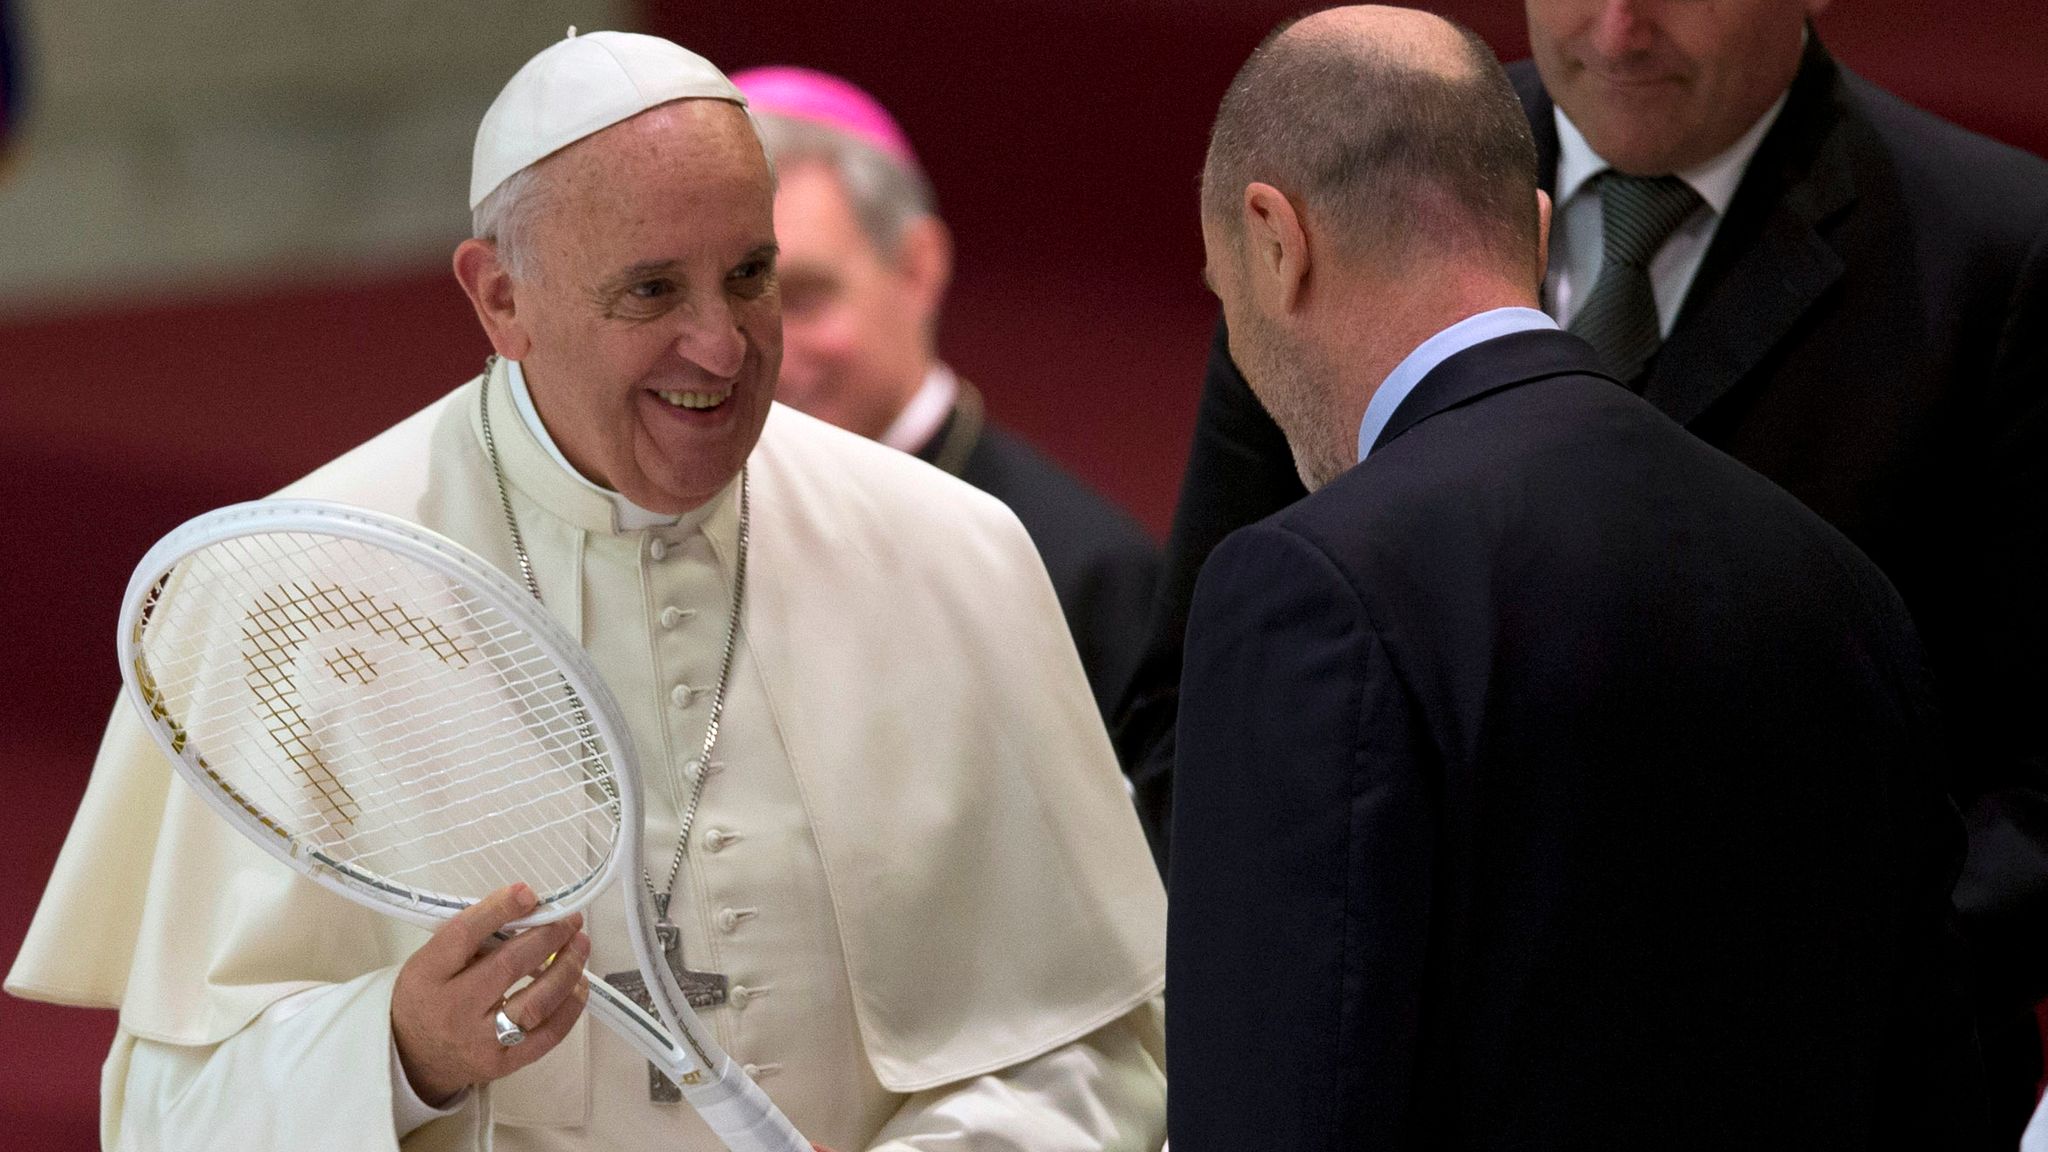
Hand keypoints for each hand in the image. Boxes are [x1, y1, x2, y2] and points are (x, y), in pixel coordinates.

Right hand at [392, 883, 590, 1104]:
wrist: (413, 1058)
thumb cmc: (428, 996)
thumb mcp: (430, 961)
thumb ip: (471, 936)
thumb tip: (527, 909)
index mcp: (427, 975)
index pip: (463, 936)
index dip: (499, 910)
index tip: (529, 893)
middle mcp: (452, 1010)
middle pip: (508, 967)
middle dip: (547, 937)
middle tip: (570, 919)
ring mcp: (478, 1042)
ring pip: (534, 1005)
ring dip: (566, 970)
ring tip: (581, 946)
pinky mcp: (501, 1064)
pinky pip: (546, 1037)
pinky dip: (570, 1009)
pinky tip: (579, 985)